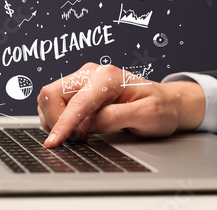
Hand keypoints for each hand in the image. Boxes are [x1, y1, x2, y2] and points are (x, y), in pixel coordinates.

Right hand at [37, 63, 205, 147]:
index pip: (77, 103)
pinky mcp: (80, 86)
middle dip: (56, 120)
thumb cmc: (161, 108)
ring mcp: (84, 77)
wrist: (166, 100)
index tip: (53, 143)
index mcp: (108, 78)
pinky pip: (56, 100)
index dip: (63, 125)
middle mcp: (92, 72)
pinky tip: (78, 126)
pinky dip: (59, 116)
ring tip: (81, 133)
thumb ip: (115, 118)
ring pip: (50, 97)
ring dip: (56, 119)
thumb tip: (87, 124)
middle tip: (79, 138)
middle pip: (52, 94)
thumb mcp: (146, 116)